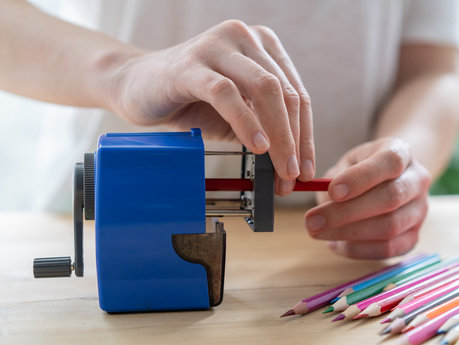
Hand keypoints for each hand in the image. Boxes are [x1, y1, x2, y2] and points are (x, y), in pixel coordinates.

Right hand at [105, 20, 314, 190]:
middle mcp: (245, 38)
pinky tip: (257, 146)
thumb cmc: (190, 99)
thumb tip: (291, 166)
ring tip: (280, 168)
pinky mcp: (191, 64)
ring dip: (278, 135)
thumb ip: (263, 130)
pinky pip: (227, 94)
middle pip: (285, 93)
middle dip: (294, 140)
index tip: (305, 170)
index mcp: (262, 47)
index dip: (306, 136)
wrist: (136, 85)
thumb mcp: (236, 116)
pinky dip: (246, 122)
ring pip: (264, 90)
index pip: (297, 95)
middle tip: (292, 176)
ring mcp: (218, 46)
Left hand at [304, 138, 431, 258]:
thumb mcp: (347, 162)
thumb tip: (324, 201)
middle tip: (312, 221)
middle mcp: (417, 180)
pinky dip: (358, 250)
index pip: (390, 162)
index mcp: (401, 152)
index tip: (333, 191)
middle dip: (347, 212)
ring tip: (318, 233)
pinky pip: (389, 249)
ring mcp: (419, 210)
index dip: (362, 177)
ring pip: (390, 227)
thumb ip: (336, 177)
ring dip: (348, 233)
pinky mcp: (413, 236)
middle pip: (391, 198)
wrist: (389, 179)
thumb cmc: (361, 168)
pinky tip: (334, 244)